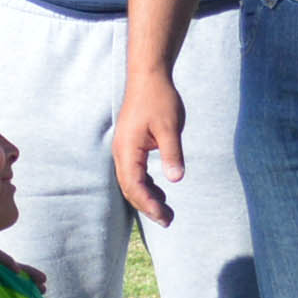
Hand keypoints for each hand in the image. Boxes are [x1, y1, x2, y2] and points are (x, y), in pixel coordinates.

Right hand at [109, 61, 187, 225]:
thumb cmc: (159, 99)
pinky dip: (145, 185)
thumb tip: (176, 179)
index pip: (134, 185)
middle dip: (147, 206)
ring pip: (130, 182)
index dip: (148, 204)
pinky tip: (160, 191)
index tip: (164, 217)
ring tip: (165, 211)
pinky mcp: (130, 146)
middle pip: (129, 188)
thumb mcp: (170, 127)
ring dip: (146, 197)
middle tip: (168, 221)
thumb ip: (172, 154)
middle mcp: (121, 152)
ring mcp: (124, 149)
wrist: (148, 77)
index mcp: (128, 149)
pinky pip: (134, 172)